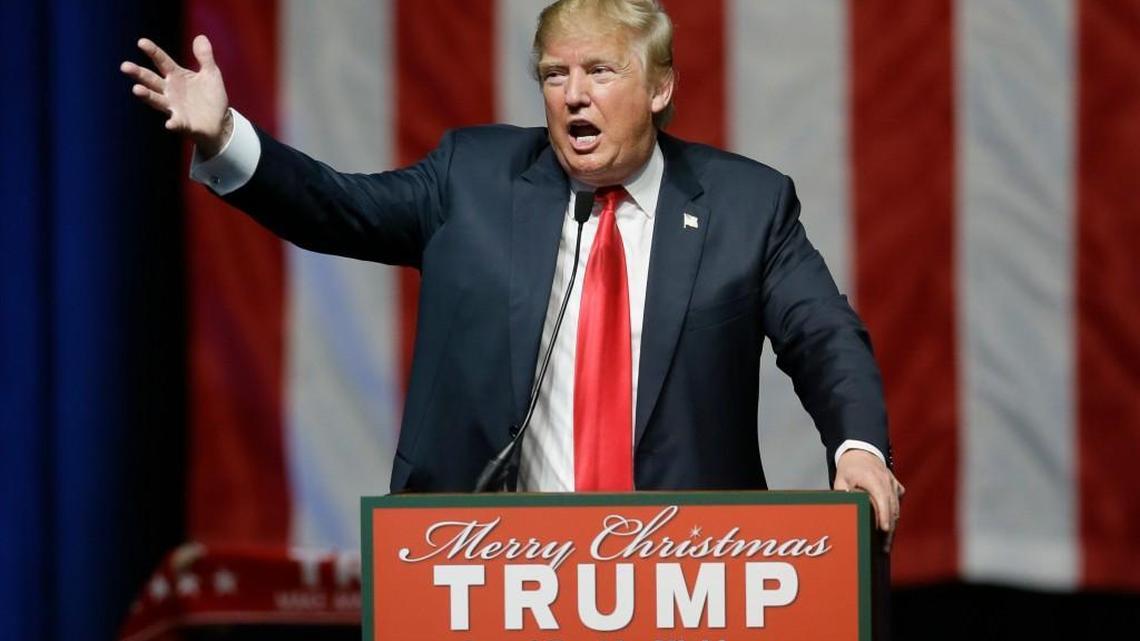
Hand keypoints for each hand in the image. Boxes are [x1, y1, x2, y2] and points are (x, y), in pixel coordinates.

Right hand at [121, 35, 230, 156]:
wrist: (219, 122)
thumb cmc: (211, 96)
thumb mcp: (211, 74)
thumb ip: (205, 57)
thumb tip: (200, 37)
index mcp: (176, 76)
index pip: (162, 61)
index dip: (152, 52)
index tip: (141, 42)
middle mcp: (170, 90)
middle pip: (151, 80)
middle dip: (138, 73)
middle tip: (125, 66)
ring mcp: (174, 107)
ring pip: (156, 100)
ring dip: (146, 95)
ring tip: (136, 89)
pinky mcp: (182, 123)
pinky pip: (176, 123)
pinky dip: (173, 123)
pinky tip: (169, 124)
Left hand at [833, 449, 904, 550]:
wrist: (862, 452)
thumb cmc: (850, 467)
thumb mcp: (841, 478)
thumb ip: (842, 492)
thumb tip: (844, 506)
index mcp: (874, 479)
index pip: (882, 499)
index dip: (884, 515)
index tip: (884, 529)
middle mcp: (887, 482)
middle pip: (891, 509)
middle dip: (889, 529)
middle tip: (883, 548)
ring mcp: (893, 484)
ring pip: (896, 509)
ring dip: (892, 526)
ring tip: (885, 544)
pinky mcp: (896, 487)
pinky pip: (897, 503)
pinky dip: (893, 515)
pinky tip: (889, 529)